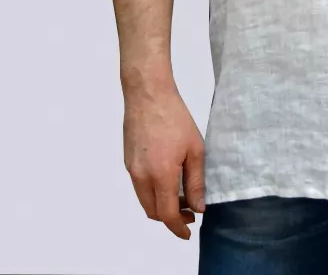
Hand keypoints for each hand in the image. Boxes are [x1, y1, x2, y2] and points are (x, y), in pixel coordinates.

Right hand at [123, 85, 206, 239]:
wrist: (148, 95)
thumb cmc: (175, 117)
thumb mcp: (195, 149)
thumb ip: (196, 181)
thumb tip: (198, 207)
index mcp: (160, 175)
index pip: (167, 214)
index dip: (178, 228)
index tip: (188, 232)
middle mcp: (141, 176)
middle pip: (153, 212)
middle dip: (171, 218)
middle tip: (190, 212)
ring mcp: (131, 169)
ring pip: (145, 200)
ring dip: (161, 205)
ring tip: (182, 196)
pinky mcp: (128, 161)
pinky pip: (140, 186)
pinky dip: (153, 192)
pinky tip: (168, 180)